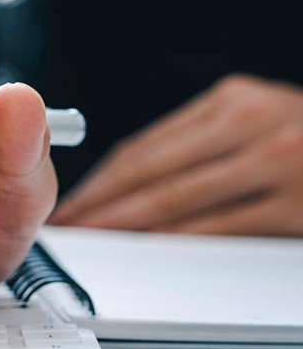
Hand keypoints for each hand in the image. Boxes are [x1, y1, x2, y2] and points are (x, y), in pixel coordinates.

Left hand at [51, 74, 302, 234]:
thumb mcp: (257, 118)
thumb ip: (202, 139)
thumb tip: (128, 178)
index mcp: (234, 101)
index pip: (145, 144)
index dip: (100, 177)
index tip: (70, 198)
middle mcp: (252, 124)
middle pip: (151, 170)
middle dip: (101, 202)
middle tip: (68, 224)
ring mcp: (278, 164)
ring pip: (177, 199)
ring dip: (126, 223)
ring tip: (96, 239)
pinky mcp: (296, 205)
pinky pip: (219, 226)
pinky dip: (176, 239)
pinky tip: (149, 248)